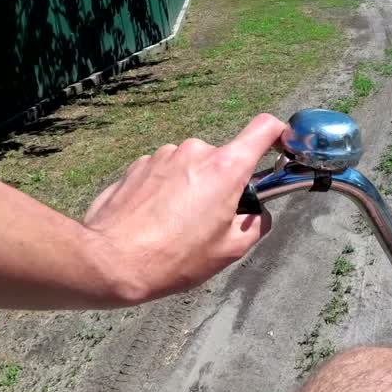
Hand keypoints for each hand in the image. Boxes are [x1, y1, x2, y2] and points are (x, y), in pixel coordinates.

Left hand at [82, 114, 285, 304]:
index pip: (264, 129)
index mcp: (226, 168)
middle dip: (224, 185)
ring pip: (192, 168)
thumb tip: (257, 215)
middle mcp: (195, 151)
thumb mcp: (230, 251)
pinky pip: (164, 174)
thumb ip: (255, 225)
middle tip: (211, 222)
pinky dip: (166, 192)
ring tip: (176, 227)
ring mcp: (163, 155)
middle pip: (224, 160)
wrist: (110, 261)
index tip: (281, 149)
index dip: (279, 135)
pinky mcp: (138, 165)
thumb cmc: (174, 258)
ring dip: (192, 189)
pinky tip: (154, 221)